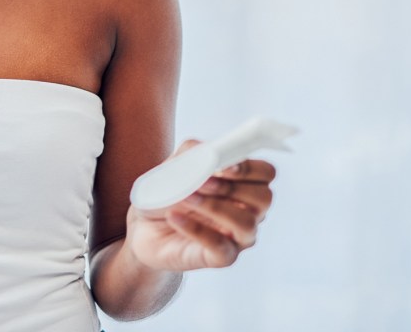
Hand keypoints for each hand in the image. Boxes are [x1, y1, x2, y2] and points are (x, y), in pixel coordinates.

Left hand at [125, 139, 275, 271]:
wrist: (145, 227)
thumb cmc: (168, 193)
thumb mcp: (175, 165)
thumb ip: (194, 153)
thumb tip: (210, 154)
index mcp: (243, 183)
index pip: (265, 172)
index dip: (249, 167)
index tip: (222, 165)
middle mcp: (247, 210)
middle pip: (264, 198)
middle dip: (232, 187)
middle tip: (202, 182)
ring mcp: (237, 236)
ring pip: (246, 223)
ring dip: (215, 207)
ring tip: (185, 198)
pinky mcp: (222, 257)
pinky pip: (220, 246)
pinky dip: (196, 229)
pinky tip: (174, 217)